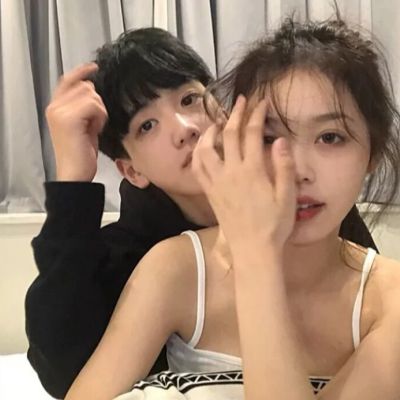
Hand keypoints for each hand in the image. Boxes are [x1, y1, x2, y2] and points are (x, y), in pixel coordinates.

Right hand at [46, 63, 107, 180]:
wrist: (75, 174)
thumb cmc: (81, 153)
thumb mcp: (83, 126)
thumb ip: (84, 107)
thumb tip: (92, 90)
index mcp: (55, 108)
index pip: (68, 80)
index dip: (81, 72)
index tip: (94, 67)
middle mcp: (54, 107)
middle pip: (86, 87)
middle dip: (97, 103)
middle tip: (95, 124)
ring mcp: (60, 111)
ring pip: (92, 95)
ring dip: (100, 112)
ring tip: (94, 128)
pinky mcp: (69, 118)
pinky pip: (94, 106)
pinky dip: (101, 117)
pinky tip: (96, 130)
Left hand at [192, 95, 295, 252]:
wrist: (253, 250)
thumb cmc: (274, 225)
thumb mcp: (287, 197)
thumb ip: (284, 167)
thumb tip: (279, 140)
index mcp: (252, 171)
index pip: (251, 133)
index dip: (256, 114)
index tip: (260, 102)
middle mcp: (231, 173)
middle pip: (229, 135)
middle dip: (235, 114)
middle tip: (240, 101)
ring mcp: (217, 183)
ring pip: (206, 150)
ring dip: (210, 132)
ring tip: (217, 124)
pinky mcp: (210, 193)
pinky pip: (197, 169)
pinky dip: (198, 154)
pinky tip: (203, 149)